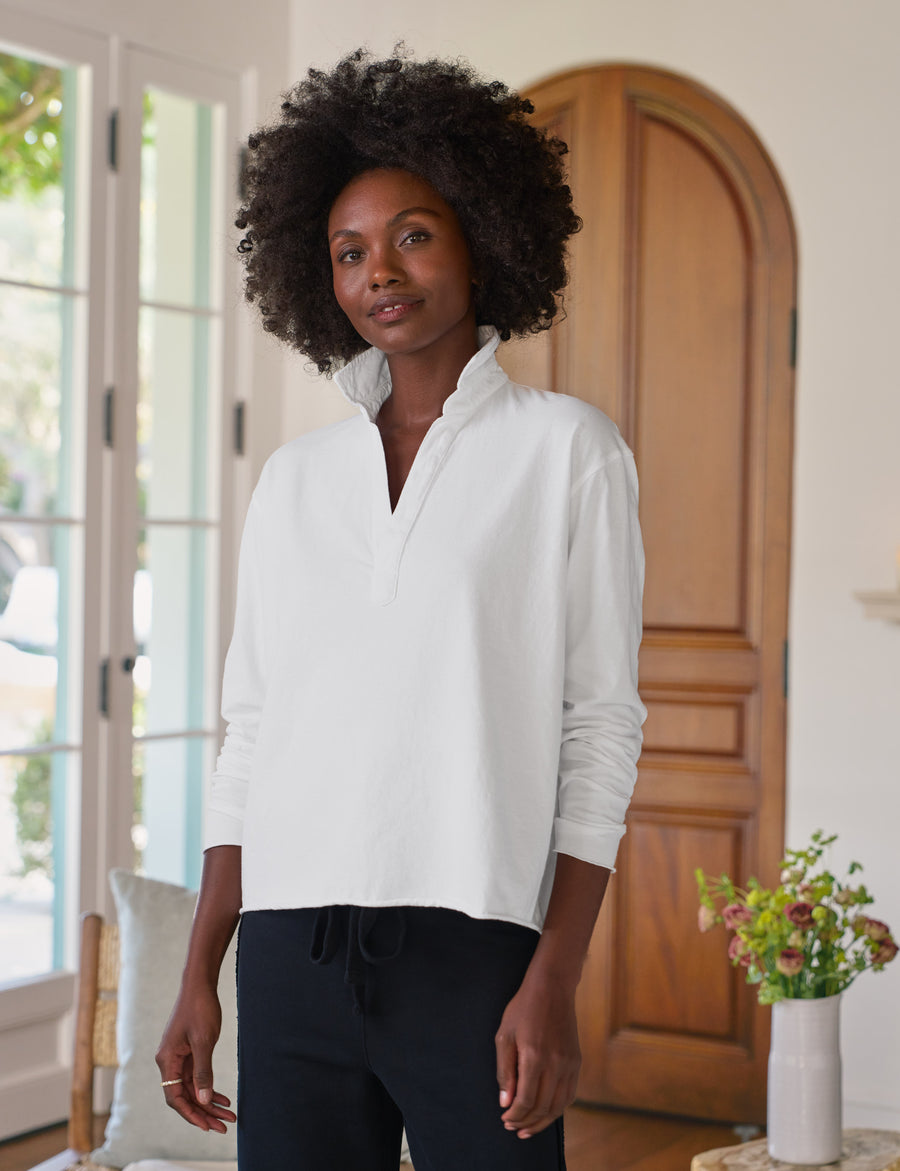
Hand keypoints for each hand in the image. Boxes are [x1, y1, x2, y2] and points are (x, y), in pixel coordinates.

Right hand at [155, 983, 236, 1132]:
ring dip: (209, 1102)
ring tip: (228, 1114)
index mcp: (167, 1060)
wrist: (200, 984)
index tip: (208, 1126)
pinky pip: (196, 1076)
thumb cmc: (200, 1008)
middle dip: (204, 1112)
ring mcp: (178, 1057)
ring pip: (192, 1088)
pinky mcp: (188, 1052)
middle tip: (224, 1125)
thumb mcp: (204, 1041)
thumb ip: (203, 1071)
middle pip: (184, 1096)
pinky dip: (209, 1087)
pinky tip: (223, 1097)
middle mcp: (169, 1061)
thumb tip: (204, 1100)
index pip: (175, 1097)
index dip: (191, 1114)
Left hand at [495, 969, 580, 1138]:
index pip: (525, 1100)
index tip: (504, 1118)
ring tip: (528, 1128)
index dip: (514, 1115)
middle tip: (512, 1127)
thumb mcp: (505, 1035)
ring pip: (559, 1106)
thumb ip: (504, 1071)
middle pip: (542, 1107)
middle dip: (525, 1122)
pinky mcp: (577, 1061)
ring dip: (543, 1121)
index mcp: (534, 1057)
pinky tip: (546, 1112)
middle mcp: (555, 1064)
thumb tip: (505, 1102)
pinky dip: (557, 1108)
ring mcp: (569, 1064)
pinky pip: (569, 1094)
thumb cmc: (523, 1008)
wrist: (552, 988)